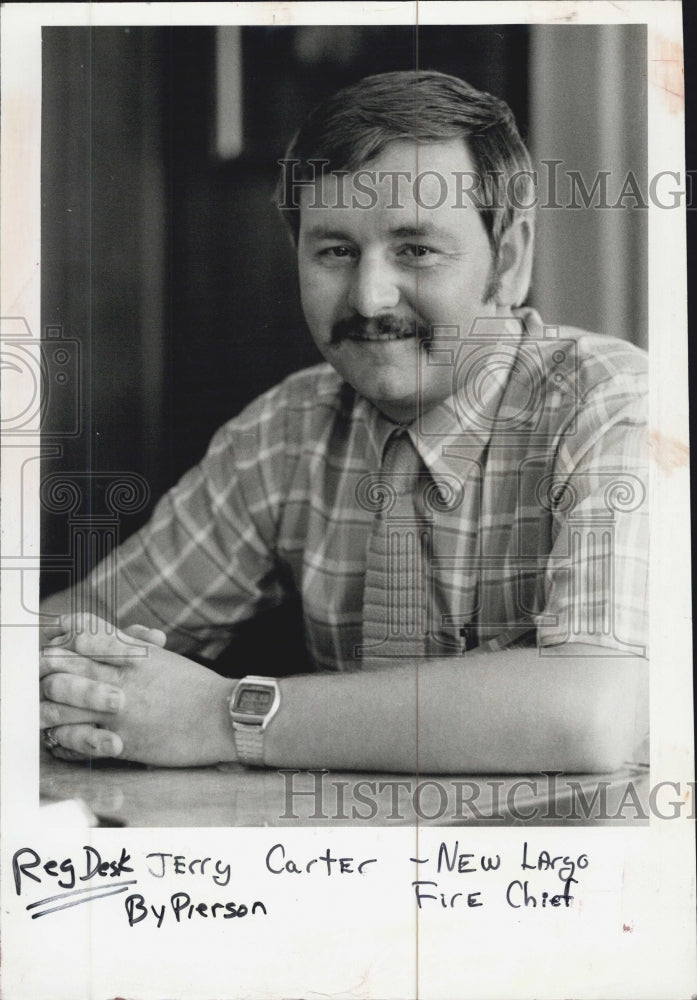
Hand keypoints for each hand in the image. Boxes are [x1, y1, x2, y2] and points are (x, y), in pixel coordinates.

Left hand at [41, 615, 236, 765]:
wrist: (223, 716)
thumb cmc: (196, 687)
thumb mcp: (163, 657)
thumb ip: (135, 646)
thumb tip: (117, 636)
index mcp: (132, 653)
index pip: (84, 635)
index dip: (62, 637)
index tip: (52, 642)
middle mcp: (121, 677)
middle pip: (64, 666)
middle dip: (45, 669)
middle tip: (36, 674)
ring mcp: (119, 709)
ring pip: (62, 704)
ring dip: (47, 706)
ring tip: (41, 710)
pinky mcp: (122, 740)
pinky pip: (78, 740)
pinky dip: (63, 740)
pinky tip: (60, 739)